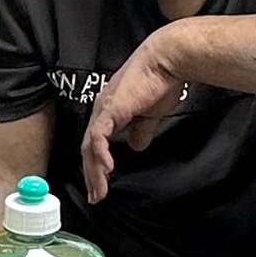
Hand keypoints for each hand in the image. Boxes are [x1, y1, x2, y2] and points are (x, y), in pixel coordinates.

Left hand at [80, 29, 188, 203]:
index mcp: (110, 110)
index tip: (102, 184)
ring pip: (91, 146)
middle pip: (89, 148)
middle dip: (92, 174)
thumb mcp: (150, 114)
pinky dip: (101, 154)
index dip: (97, 164)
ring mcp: (104, 109)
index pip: (96, 142)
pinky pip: (99, 136)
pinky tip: (107, 169)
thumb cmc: (162, 82)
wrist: (167, 61)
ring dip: (95, 171)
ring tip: (100, 191)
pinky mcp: (111, 109)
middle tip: (96, 196)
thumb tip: (136, 146)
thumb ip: (142, 130)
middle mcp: (102, 110)